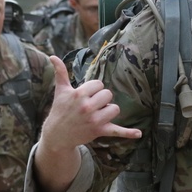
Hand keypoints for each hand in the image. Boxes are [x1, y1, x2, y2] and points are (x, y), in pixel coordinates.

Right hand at [34, 56, 142, 191]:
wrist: (57, 135)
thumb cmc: (60, 110)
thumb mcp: (61, 91)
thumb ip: (60, 73)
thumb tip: (52, 56)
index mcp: (79, 94)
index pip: (99, 84)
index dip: (94, 89)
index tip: (86, 96)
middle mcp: (87, 106)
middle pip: (108, 94)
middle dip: (101, 99)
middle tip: (91, 106)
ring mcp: (94, 119)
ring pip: (114, 108)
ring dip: (108, 111)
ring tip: (96, 115)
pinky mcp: (99, 130)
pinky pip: (117, 131)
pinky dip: (128, 133)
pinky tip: (139, 133)